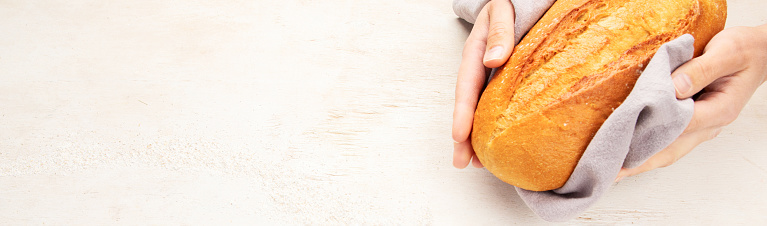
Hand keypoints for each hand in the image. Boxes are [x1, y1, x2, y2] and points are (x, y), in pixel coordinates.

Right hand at [453, 0, 514, 168]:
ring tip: (476, 164)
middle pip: (468, 106)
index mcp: (475, 53)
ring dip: (476, 138)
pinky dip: (493, 127)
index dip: (463, 113)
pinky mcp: (503, 82)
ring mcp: (490, 77)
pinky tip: (496, 145)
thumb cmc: (510, 3)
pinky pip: (496, 107)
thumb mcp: (502, 10)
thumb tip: (493, 60)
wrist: (518, 0)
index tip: (460, 135)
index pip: (466, 87)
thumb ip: (499, 32)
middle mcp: (480, 68)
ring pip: (480, 111)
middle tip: (461, 162)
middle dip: (463, 136)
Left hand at [616, 25, 766, 180]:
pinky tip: (628, 152)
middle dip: (640, 162)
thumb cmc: (744, 50)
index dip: (651, 134)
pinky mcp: (692, 122)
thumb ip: (701, 70)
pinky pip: (668, 140)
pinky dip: (648, 148)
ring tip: (613, 170)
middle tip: (611, 170)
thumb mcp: (726, 52)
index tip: (625, 140)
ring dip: (641, 160)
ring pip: (668, 150)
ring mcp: (701, 126)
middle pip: (670, 150)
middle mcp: (710, 124)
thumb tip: (674, 87)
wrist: (759, 52)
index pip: (680, 127)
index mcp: (720, 110)